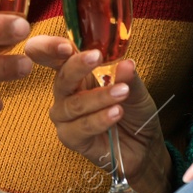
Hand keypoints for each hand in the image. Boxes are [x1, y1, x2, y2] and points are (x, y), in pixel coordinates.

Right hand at [25, 35, 171, 192]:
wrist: (143, 146)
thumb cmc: (134, 112)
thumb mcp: (136, 89)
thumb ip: (128, 77)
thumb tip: (126, 63)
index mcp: (76, 73)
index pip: (53, 56)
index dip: (49, 47)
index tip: (64, 46)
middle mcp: (66, 93)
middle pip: (61, 77)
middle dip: (78, 66)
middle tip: (96, 57)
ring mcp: (66, 117)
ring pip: (74, 104)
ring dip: (99, 97)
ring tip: (122, 93)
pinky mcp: (70, 138)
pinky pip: (80, 128)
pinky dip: (99, 119)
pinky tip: (116, 113)